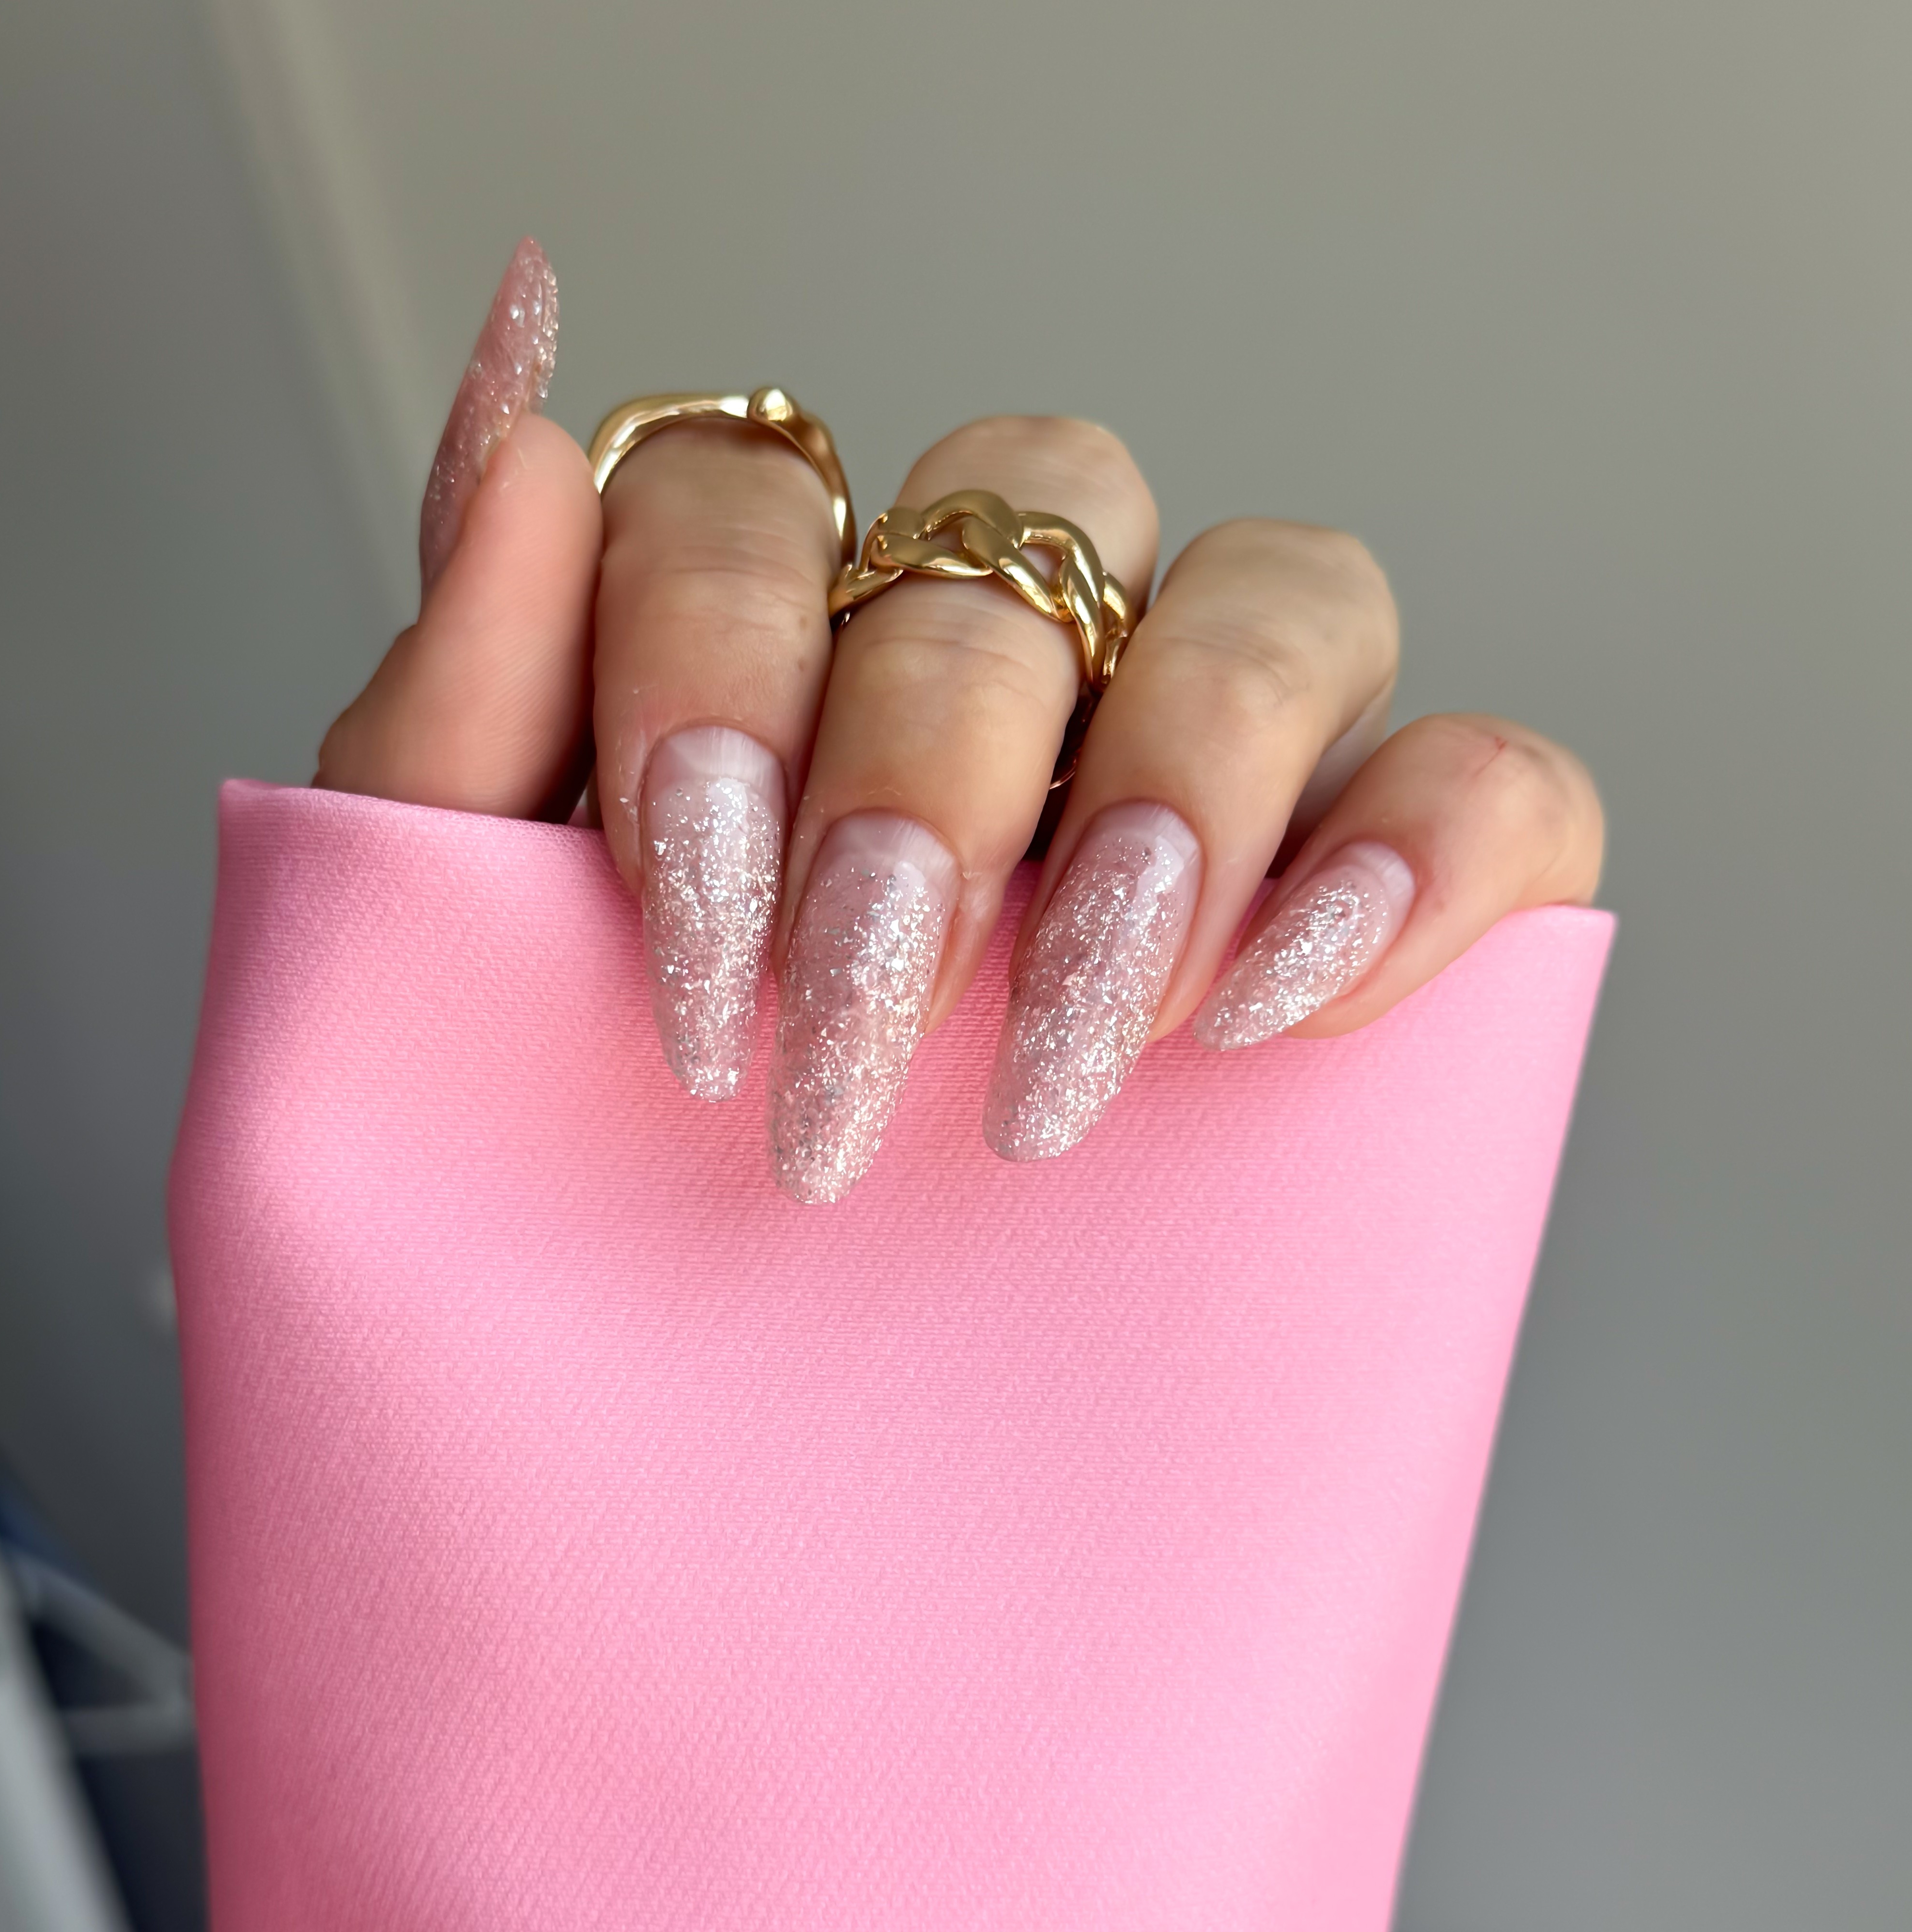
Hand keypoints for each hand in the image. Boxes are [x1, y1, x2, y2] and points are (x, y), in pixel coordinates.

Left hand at [319, 242, 1603, 1202]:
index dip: (712, 668)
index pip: (751, 492)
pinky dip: (1423, 851)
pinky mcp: (1392, 911)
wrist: (701, 1549)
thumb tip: (508, 381)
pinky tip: (1279, 1006)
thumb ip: (460, 690)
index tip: (690, 952)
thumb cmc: (551, 1247)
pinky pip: (1497, 780)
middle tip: (853, 1031)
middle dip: (932, 766)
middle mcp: (998, 671)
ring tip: (1077, 1043)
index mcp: (764, 658)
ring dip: (1176, 791)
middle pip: (1030, 508)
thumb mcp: (435, 998)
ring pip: (1286, 589)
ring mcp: (1212, 779)